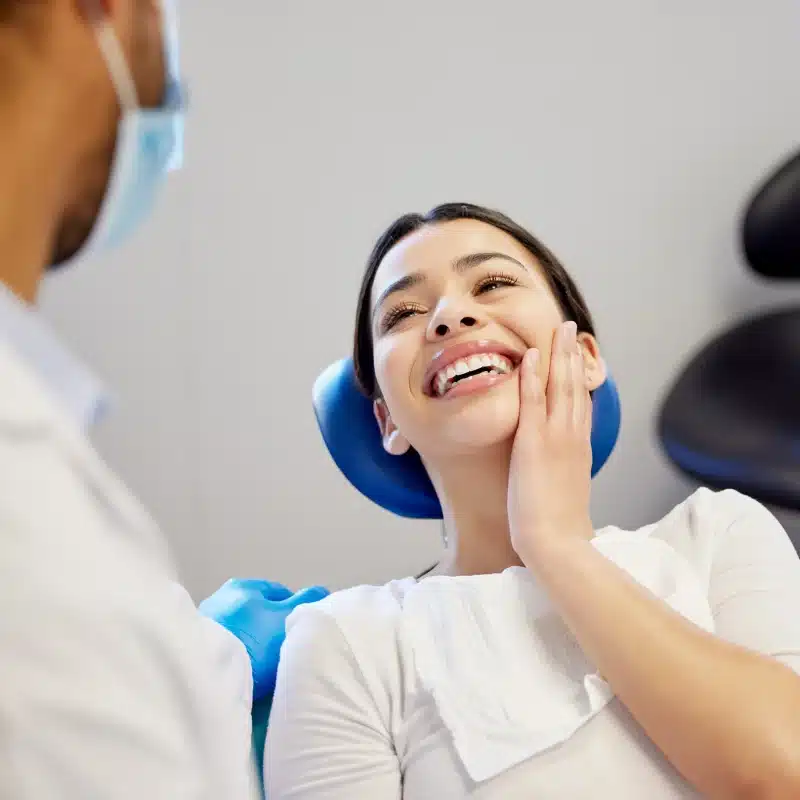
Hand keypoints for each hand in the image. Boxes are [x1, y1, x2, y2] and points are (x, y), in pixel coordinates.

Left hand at [198, 578, 328, 701]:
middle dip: (272, 628)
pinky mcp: (196, 650)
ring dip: (253, 645)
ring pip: (242, 632)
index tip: (304, 632)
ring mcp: (205, 624)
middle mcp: (221, 598)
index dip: (296, 611)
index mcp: (244, 586)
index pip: (280, 593)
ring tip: (265, 668)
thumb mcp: (287, 617)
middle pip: (259, 613)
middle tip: (286, 651)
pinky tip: (244, 674)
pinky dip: (237, 658)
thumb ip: (306, 601)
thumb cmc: (252, 640)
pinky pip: (227, 651)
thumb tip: (322, 590)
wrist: (206, 677)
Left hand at [508, 320, 593, 564]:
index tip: (576, 355)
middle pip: (574, 386)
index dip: (579, 377)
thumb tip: (563, 469)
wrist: (557, 543)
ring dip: (557, 354)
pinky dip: (532, 376)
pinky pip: (532, 401)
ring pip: (559, 386)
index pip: (581, 404)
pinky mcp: (533, 443)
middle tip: (570, 328)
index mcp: (580, 448)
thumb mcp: (569, 492)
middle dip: (572, 354)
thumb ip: (567, 473)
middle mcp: (572, 437)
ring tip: (557, 329)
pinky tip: (530, 354)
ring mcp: (555, 437)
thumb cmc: (560, 527)